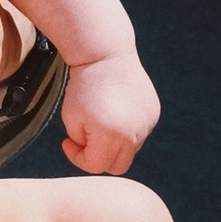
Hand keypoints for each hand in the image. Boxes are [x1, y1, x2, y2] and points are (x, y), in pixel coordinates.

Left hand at [59, 48, 160, 177]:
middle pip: (116, 167)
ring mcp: (147, 124)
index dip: (77, 157)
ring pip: (129, 150)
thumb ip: (83, 144)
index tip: (67, 141)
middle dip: (98, 157)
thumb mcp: (71, 119)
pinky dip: (126, 129)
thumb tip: (97, 154)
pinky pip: (138, 134)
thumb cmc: (84, 86)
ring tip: (101, 118)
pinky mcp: (153, 114)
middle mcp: (134, 133)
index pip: (95, 166)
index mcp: (111, 135)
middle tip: (86, 138)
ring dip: (113, 142)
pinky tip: (115, 110)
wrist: (106, 55)